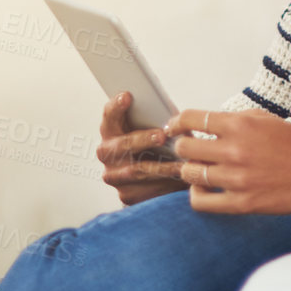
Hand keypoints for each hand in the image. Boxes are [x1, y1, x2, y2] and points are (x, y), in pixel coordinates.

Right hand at [96, 91, 187, 205]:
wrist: (157, 179)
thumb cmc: (159, 145)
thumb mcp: (157, 129)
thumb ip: (158, 121)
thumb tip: (175, 118)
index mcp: (112, 131)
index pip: (110, 116)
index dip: (116, 106)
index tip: (127, 95)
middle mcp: (107, 154)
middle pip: (122, 145)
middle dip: (143, 139)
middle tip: (162, 135)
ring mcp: (114, 176)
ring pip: (137, 171)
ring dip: (162, 166)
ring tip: (182, 164)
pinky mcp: (127, 195)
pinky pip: (147, 191)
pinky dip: (166, 185)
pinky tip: (181, 180)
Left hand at [163, 108, 290, 214]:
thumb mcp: (266, 119)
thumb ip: (235, 119)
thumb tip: (206, 124)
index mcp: (240, 125)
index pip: (192, 119)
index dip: (177, 122)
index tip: (174, 127)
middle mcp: (234, 150)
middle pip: (185, 147)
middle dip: (184, 146)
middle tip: (189, 148)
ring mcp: (236, 178)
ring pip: (189, 174)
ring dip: (190, 170)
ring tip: (199, 168)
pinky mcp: (240, 202)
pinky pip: (200, 201)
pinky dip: (196, 194)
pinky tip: (204, 188)